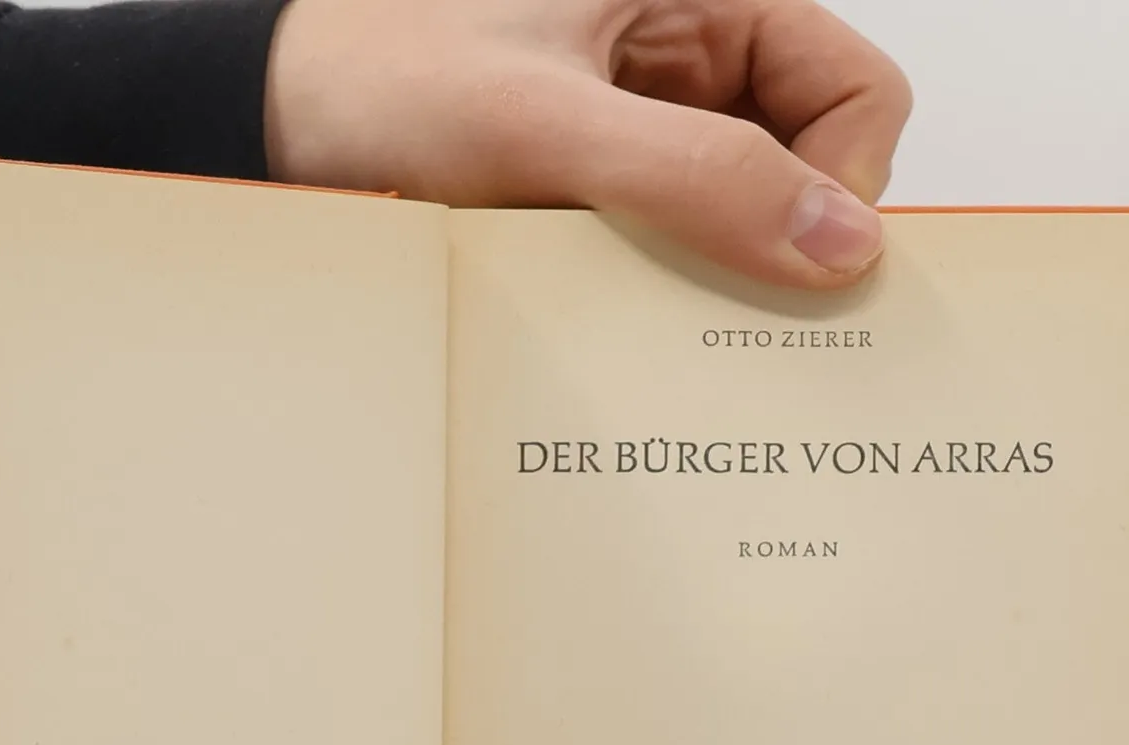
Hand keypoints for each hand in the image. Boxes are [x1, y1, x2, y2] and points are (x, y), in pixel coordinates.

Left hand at [267, 0, 910, 286]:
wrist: (271, 128)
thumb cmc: (381, 83)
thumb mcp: (546, 127)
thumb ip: (697, 176)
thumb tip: (841, 243)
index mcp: (701, 0)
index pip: (857, 93)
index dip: (846, 185)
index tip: (795, 264)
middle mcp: (687, 65)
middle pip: (812, 170)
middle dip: (785, 249)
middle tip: (733, 319)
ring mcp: (646, 138)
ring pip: (744, 226)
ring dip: (717, 284)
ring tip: (660, 323)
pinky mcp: (601, 200)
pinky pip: (674, 258)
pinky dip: (663, 302)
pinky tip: (624, 328)